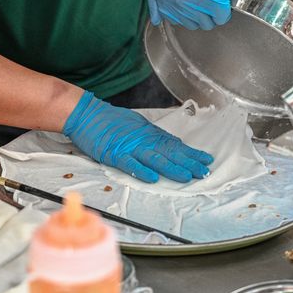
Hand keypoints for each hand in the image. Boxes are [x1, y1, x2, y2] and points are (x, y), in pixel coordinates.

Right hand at [64, 91, 212, 183]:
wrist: (86, 113)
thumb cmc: (111, 120)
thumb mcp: (138, 125)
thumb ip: (153, 136)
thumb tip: (172, 144)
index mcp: (150, 134)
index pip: (175, 145)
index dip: (191, 154)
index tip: (206, 160)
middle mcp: (144, 140)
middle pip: (170, 153)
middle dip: (189, 163)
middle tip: (204, 172)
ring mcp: (130, 147)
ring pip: (155, 159)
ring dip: (172, 168)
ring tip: (186, 176)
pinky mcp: (115, 154)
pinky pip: (130, 165)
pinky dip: (142, 171)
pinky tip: (153, 179)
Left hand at [148, 0, 243, 30]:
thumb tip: (155, 20)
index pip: (176, 21)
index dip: (187, 10)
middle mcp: (177, 1)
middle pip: (193, 24)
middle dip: (200, 11)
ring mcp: (195, 4)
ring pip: (208, 24)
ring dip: (213, 11)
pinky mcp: (214, 3)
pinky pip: (221, 18)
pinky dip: (224, 9)